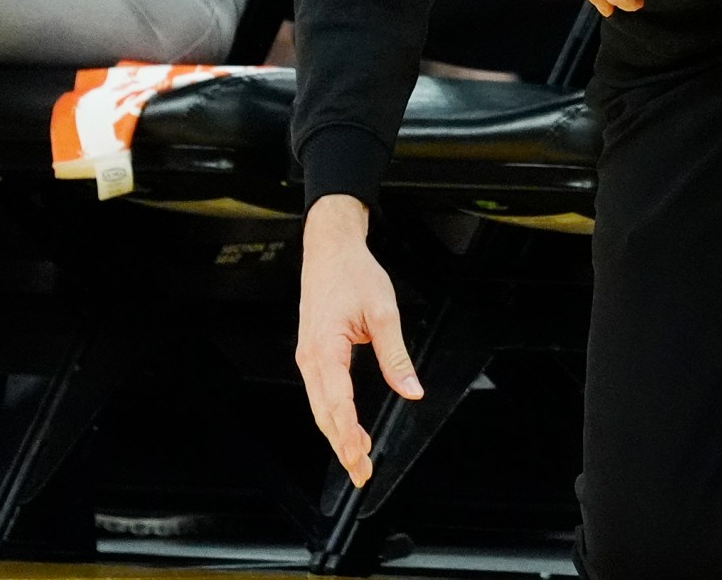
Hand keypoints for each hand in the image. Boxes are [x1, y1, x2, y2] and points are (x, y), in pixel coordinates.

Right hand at [296, 194, 422, 487]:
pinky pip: (321, 393)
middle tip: (362, 473)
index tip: (361, 456)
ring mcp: (308, 356)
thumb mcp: (384, 313)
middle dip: (342, 445)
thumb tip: (412, 390)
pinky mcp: (312, 354)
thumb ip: (396, 355)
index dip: (348, 433)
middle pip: (324, 413)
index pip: (337, 402)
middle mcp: (310, 357)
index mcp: (324, 348)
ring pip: (320, 406)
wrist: (330, 248)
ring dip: (338, 434)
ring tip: (358, 458)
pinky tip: (349, 429)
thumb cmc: (354, 274)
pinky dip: (334, 415)